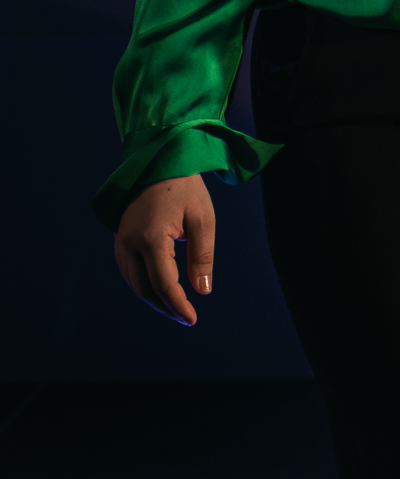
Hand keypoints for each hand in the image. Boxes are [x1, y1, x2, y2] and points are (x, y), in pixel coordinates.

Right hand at [112, 175, 215, 327]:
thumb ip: (202, 257)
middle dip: (165, 307)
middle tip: (185, 318)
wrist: (158, 159)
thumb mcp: (202, 219)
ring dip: (153, 299)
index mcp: (151, 238)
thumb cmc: (185, 187)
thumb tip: (202, 291)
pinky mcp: (119, 237)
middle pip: (144, 288)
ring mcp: (120, 240)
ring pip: (133, 282)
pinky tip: (158, 291)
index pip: (163, 284)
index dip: (178, 305)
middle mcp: (130, 243)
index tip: (193, 319)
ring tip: (174, 309)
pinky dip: (142, 285)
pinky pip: (128, 270)